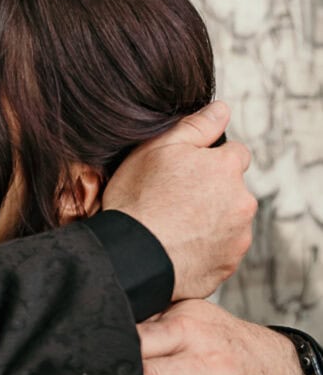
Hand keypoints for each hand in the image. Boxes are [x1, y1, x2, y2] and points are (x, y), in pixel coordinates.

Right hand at [101, 101, 256, 299]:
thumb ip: (196, 126)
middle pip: (233, 190)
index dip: (210, 161)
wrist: (132, 258)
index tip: (187, 174)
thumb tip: (222, 109)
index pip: (235, 154)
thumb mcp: (158, 149)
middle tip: (176, 202)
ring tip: (175, 227)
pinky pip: (220, 251)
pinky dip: (205, 249)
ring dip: (211, 222)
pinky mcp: (227, 265)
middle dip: (213, 193)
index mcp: (228, 168)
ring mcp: (238, 237)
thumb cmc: (139, 201)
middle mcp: (242, 201)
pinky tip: (179, 247)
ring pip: (229, 221)